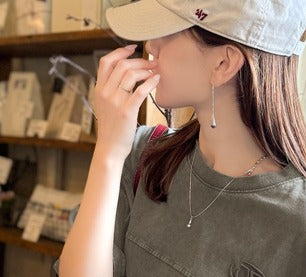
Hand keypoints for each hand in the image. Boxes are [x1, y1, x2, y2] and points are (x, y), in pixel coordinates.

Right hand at [93, 45, 160, 160]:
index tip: (133, 49)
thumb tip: (123, 78)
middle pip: (122, 65)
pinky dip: (150, 82)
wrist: (110, 148)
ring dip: (146, 70)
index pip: (106, 62)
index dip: (120, 52)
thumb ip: (111, 91)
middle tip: (152, 62)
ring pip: (130, 75)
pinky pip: (140, 91)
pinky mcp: (127, 111)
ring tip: (156, 70)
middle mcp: (105, 92)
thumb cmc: (111, 128)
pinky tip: (157, 80)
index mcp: (99, 89)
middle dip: (139, 60)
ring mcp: (115, 101)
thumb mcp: (105, 106)